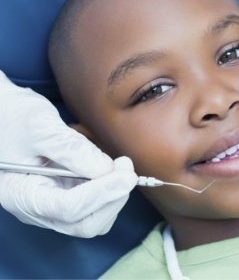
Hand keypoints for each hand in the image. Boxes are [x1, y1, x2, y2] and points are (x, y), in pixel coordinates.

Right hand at [0, 71, 137, 236]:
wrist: (5, 114)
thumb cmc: (14, 117)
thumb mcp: (40, 126)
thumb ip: (71, 149)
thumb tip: (106, 169)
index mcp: (22, 194)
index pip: (69, 208)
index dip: (102, 193)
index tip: (127, 174)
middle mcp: (37, 207)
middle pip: (85, 223)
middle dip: (113, 198)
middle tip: (127, 169)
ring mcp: (52, 203)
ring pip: (94, 218)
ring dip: (114, 196)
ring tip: (119, 167)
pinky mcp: (65, 194)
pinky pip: (95, 205)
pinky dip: (110, 191)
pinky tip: (110, 169)